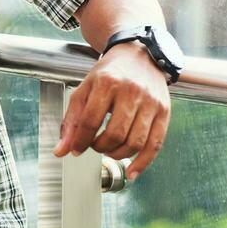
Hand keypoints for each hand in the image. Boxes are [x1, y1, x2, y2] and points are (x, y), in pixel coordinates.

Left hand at [53, 41, 170, 180]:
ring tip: (109, 150)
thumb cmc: (110, 74)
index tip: (76, 149)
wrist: (138, 56)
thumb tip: (61, 150)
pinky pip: (155, 144)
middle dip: (100, 147)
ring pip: (135, 142)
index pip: (90, 121)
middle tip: (95, 145)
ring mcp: (151, 102)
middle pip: (115, 134)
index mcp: (108, 83)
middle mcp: (132, 91)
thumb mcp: (85, 89)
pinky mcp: (164, 111)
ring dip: (118, 155)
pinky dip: (143, 162)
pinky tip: (131, 171)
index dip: (80, 141)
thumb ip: (72, 120)